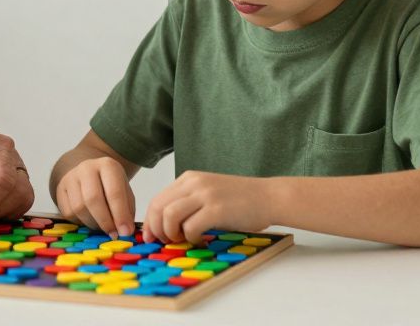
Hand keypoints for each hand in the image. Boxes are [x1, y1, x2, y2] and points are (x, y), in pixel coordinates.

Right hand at [55, 156, 134, 237]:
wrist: (90, 173)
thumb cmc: (111, 185)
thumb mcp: (125, 192)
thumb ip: (127, 210)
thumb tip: (125, 231)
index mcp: (107, 165)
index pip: (114, 192)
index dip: (120, 215)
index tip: (125, 232)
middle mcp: (87, 168)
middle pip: (93, 199)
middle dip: (105, 221)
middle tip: (113, 234)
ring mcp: (71, 177)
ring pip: (79, 208)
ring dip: (93, 223)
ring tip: (103, 227)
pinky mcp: (60, 188)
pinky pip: (68, 212)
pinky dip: (81, 222)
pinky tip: (90, 220)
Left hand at [143, 171, 274, 242]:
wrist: (269, 197)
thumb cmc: (240, 200)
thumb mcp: (208, 193)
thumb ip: (188, 203)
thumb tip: (164, 225)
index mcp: (189, 178)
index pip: (157, 199)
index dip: (150, 221)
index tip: (152, 236)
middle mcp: (194, 183)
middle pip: (158, 207)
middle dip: (156, 229)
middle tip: (166, 242)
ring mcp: (205, 195)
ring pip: (169, 216)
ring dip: (171, 234)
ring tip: (182, 240)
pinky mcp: (217, 209)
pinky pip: (190, 227)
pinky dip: (191, 238)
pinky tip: (200, 240)